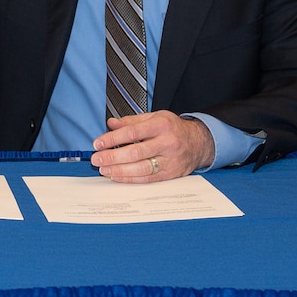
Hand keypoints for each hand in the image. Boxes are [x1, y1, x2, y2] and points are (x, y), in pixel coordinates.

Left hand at [89, 111, 214, 182]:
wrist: (199, 142)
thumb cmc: (172, 128)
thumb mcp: (154, 117)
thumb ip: (132, 121)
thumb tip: (111, 124)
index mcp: (161, 125)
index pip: (132, 133)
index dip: (113, 139)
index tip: (98, 143)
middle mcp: (167, 143)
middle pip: (136, 152)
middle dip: (113, 157)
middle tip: (96, 159)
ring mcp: (170, 160)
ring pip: (141, 169)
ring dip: (119, 171)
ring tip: (104, 170)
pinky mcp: (171, 174)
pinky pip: (148, 179)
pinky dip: (130, 179)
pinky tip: (117, 177)